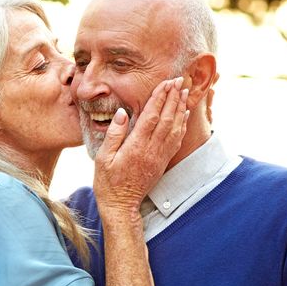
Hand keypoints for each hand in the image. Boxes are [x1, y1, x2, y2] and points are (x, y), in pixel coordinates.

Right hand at [94, 78, 187, 212]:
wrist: (121, 205)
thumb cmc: (108, 182)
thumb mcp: (103, 158)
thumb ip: (114, 135)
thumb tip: (122, 113)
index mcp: (135, 147)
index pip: (151, 116)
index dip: (160, 97)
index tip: (165, 82)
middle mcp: (151, 150)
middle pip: (166, 118)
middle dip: (173, 97)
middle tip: (178, 80)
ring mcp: (159, 156)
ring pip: (174, 128)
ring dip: (179, 108)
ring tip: (183, 92)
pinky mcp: (163, 162)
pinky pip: (176, 140)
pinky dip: (181, 124)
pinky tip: (182, 114)